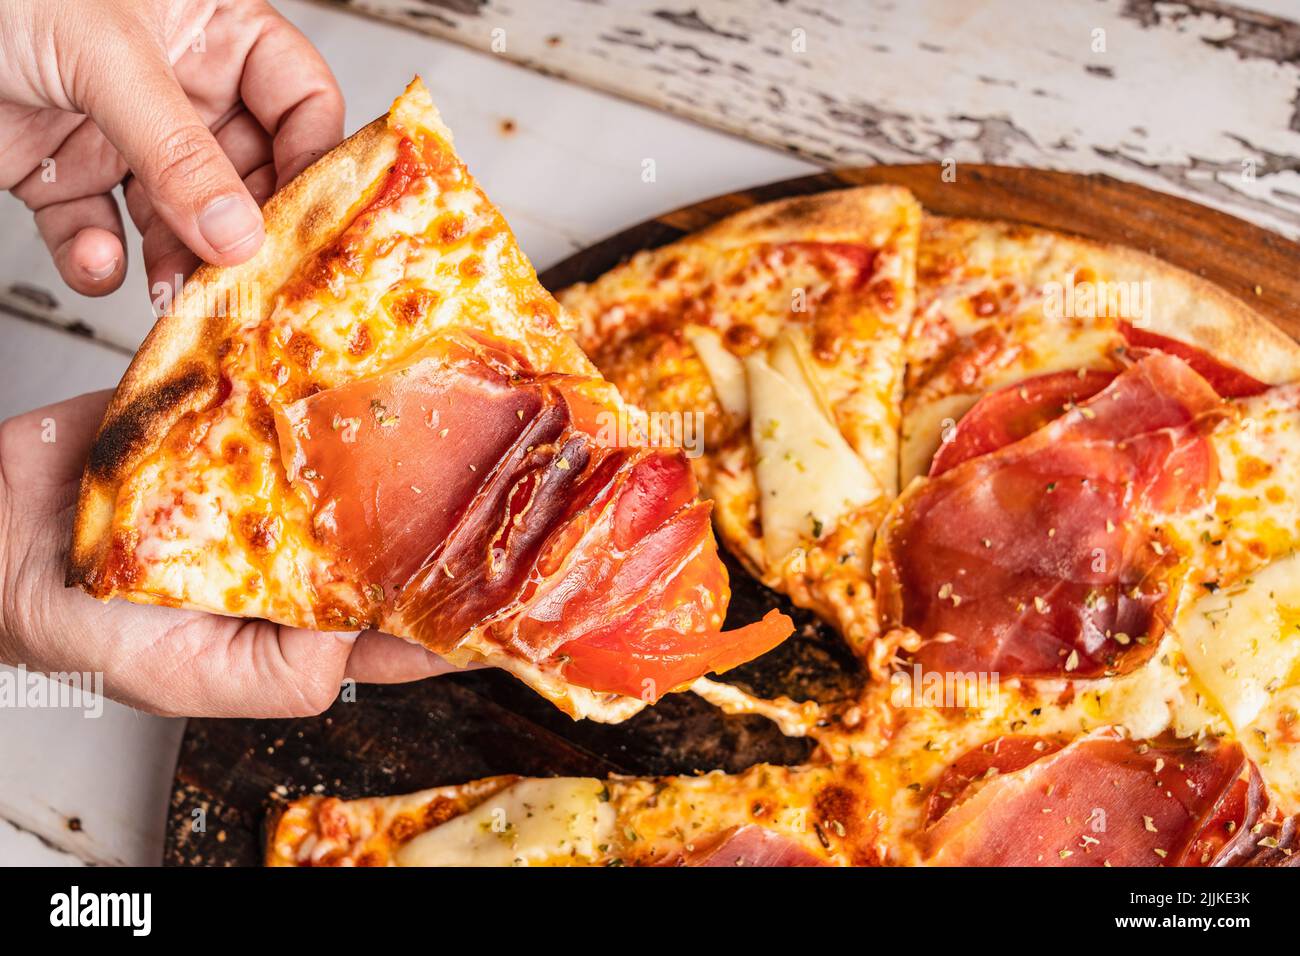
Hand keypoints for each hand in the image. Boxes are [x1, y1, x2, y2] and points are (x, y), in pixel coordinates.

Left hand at [0, 0, 343, 296]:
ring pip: (179, 217)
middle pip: (247, 174)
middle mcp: (178, 87)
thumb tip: (240, 232)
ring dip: (180, 261)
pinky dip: (96, 257)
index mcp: (213, 32)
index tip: (313, 222)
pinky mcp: (65, 174)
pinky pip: (100, 231)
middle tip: (246, 277)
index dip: (315, 160)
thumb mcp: (104, 55)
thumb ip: (177, 149)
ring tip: (180, 291)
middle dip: (242, 230)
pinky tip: (96, 256)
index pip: (300, 101)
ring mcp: (123, 135)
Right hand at [0, 393, 465, 717]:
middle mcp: (303, 550)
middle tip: (510, 473)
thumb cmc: (81, 627)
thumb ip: (284, 675)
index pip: (406, 621)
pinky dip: (332, 382)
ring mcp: (278, 484)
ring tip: (461, 404)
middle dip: (450, 505)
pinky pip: (302, 402)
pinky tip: (378, 363)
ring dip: (403, 433)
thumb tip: (369, 639)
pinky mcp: (243, 424)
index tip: (522, 586)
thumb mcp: (188, 679)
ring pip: (361, 457)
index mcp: (304, 621)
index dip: (464, 608)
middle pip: (399, 526)